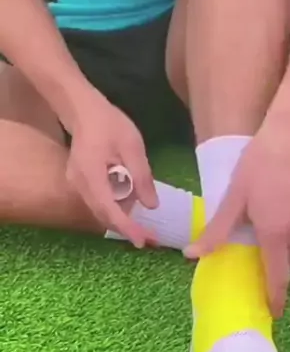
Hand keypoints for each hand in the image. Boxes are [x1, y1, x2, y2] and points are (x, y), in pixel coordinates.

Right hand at [66, 91, 157, 246]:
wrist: (83, 111)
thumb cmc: (109, 124)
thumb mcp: (133, 147)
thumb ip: (142, 177)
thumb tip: (151, 206)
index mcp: (91, 175)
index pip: (108, 209)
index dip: (126, 227)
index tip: (142, 241)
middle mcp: (79, 185)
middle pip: (103, 215)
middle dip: (126, 228)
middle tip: (150, 238)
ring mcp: (76, 185)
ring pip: (100, 210)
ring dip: (122, 218)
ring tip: (145, 224)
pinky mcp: (80, 183)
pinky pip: (99, 201)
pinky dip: (116, 206)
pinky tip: (131, 204)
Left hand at [186, 115, 289, 317]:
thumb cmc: (259, 163)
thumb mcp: (234, 197)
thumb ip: (217, 231)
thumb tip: (191, 256)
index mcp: (275, 234)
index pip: (277, 278)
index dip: (275, 299)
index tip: (272, 313)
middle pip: (285, 261)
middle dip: (273, 261)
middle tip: (257, 248)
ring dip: (284, 244)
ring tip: (270, 219)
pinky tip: (285, 208)